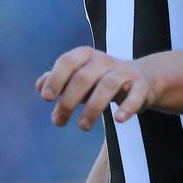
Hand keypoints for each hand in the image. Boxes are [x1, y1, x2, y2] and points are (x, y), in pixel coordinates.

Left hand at [37, 46, 156, 129]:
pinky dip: (127, 107)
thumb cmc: (101, 80)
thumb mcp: (79, 78)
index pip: (68, 61)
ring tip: (83, 127)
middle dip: (68, 101)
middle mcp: (105, 60)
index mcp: (87, 55)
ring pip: (107, 86)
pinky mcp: (141, 85)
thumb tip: (40, 86)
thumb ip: (58, 81)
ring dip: (92, 108)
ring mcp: (125, 71)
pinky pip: (135, 95)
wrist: (142, 78)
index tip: (47, 98)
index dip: (56, 79)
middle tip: (59, 122)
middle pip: (84, 77)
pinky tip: (119, 120)